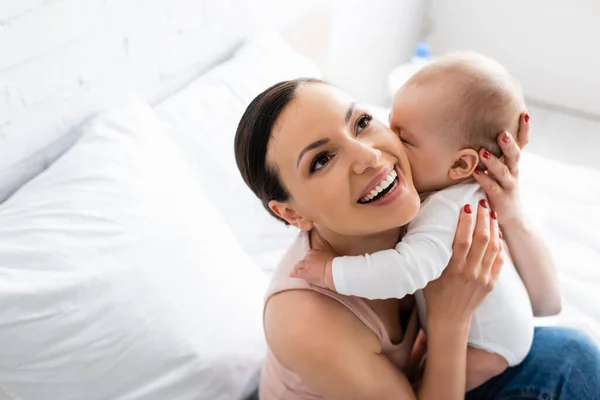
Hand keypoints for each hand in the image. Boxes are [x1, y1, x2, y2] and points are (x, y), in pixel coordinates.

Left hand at [291, 250, 336, 290]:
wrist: (333, 271)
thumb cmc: (336, 264)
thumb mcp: (332, 255)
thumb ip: (327, 255)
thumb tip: (328, 257)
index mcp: (316, 251)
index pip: (310, 254)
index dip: (310, 259)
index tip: (312, 262)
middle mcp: (309, 256)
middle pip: (304, 259)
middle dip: (304, 263)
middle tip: (306, 267)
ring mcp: (306, 264)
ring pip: (299, 265)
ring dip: (297, 268)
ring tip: (295, 271)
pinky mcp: (304, 273)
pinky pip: (297, 273)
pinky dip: (294, 274)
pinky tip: (292, 275)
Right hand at [423, 200, 502, 326]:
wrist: (449, 318)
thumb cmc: (434, 294)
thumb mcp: (429, 274)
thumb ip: (432, 254)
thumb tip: (422, 231)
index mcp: (453, 269)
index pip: (463, 240)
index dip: (466, 221)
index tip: (466, 207)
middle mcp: (470, 272)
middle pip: (481, 239)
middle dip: (483, 218)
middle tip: (483, 203)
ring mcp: (483, 278)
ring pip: (493, 247)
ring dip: (494, 228)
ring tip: (492, 213)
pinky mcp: (491, 283)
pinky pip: (499, 260)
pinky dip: (500, 245)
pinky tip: (498, 233)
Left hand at [473, 112, 529, 226]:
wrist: (512, 216)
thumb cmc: (502, 187)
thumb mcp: (501, 169)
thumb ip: (494, 154)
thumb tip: (479, 134)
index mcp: (513, 162)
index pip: (522, 143)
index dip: (524, 129)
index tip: (525, 113)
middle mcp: (513, 171)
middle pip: (514, 155)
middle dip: (509, 144)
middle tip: (502, 133)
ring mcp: (508, 184)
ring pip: (503, 171)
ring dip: (493, 161)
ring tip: (483, 151)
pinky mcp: (499, 196)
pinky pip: (491, 186)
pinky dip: (483, 178)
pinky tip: (475, 171)